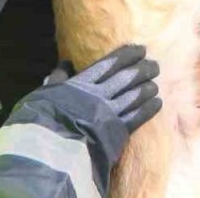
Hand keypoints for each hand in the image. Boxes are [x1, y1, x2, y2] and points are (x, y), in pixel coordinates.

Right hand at [42, 44, 161, 134]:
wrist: (50, 150)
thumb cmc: (42, 120)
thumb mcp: (44, 94)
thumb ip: (57, 79)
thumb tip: (64, 64)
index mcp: (82, 83)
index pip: (110, 64)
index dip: (127, 55)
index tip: (140, 50)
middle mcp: (100, 95)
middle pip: (127, 78)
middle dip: (143, 70)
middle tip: (154, 65)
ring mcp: (110, 113)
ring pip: (135, 96)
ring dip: (148, 88)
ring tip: (155, 84)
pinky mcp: (117, 133)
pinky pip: (138, 117)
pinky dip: (149, 108)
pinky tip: (157, 103)